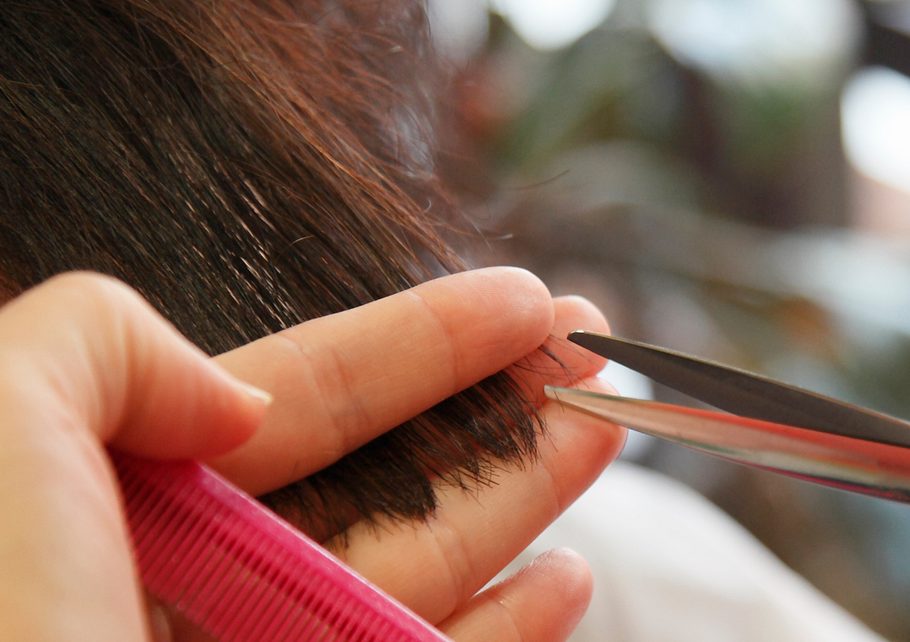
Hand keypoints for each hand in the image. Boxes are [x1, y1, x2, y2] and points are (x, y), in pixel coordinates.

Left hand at [0, 268, 623, 641]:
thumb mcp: (3, 412)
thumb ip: (104, 338)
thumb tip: (240, 404)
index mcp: (132, 497)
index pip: (304, 398)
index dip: (421, 344)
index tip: (521, 301)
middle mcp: (208, 580)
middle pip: (391, 474)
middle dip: (499, 408)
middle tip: (588, 352)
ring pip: (425, 569)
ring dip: (524, 501)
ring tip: (603, 433)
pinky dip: (505, 632)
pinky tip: (564, 579)